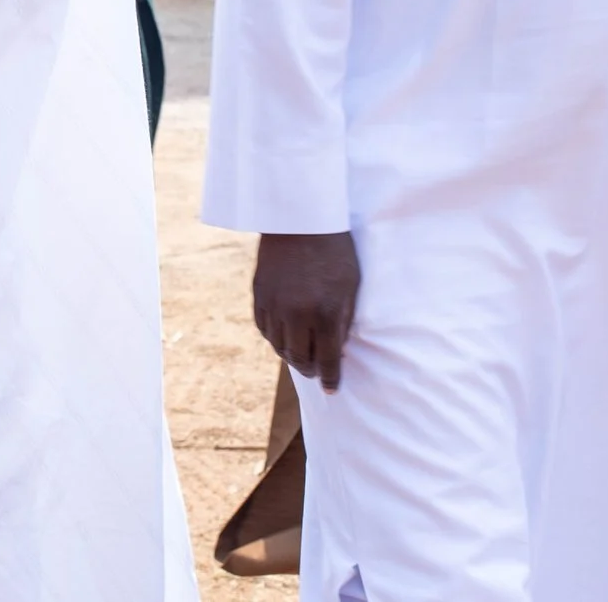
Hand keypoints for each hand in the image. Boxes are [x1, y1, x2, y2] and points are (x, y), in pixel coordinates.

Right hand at [253, 230, 358, 391]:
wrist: (299, 219)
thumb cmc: (334, 251)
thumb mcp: (349, 287)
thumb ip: (342, 321)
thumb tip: (337, 352)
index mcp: (324, 312)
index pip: (327, 359)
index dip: (330, 378)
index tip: (332, 389)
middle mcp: (296, 313)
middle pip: (299, 358)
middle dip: (310, 369)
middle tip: (317, 371)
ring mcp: (274, 304)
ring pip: (279, 346)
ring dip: (291, 356)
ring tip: (301, 355)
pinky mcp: (258, 294)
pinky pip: (264, 328)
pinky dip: (274, 338)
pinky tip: (284, 337)